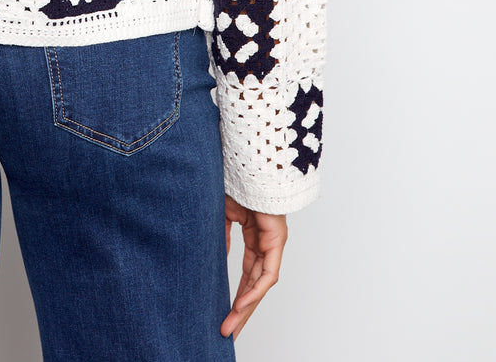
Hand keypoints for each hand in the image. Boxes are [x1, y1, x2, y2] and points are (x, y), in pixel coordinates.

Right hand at [221, 194, 287, 338]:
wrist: (248, 163)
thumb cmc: (236, 181)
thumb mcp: (223, 214)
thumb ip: (223, 236)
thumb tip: (219, 257)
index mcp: (255, 238)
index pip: (247, 275)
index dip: (237, 296)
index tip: (224, 315)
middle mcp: (267, 245)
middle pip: (255, 286)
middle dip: (241, 311)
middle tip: (228, 331)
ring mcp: (273, 243)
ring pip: (261, 285)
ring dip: (245, 307)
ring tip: (231, 326)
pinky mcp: (276, 240)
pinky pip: (268, 273)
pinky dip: (254, 290)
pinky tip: (241, 304)